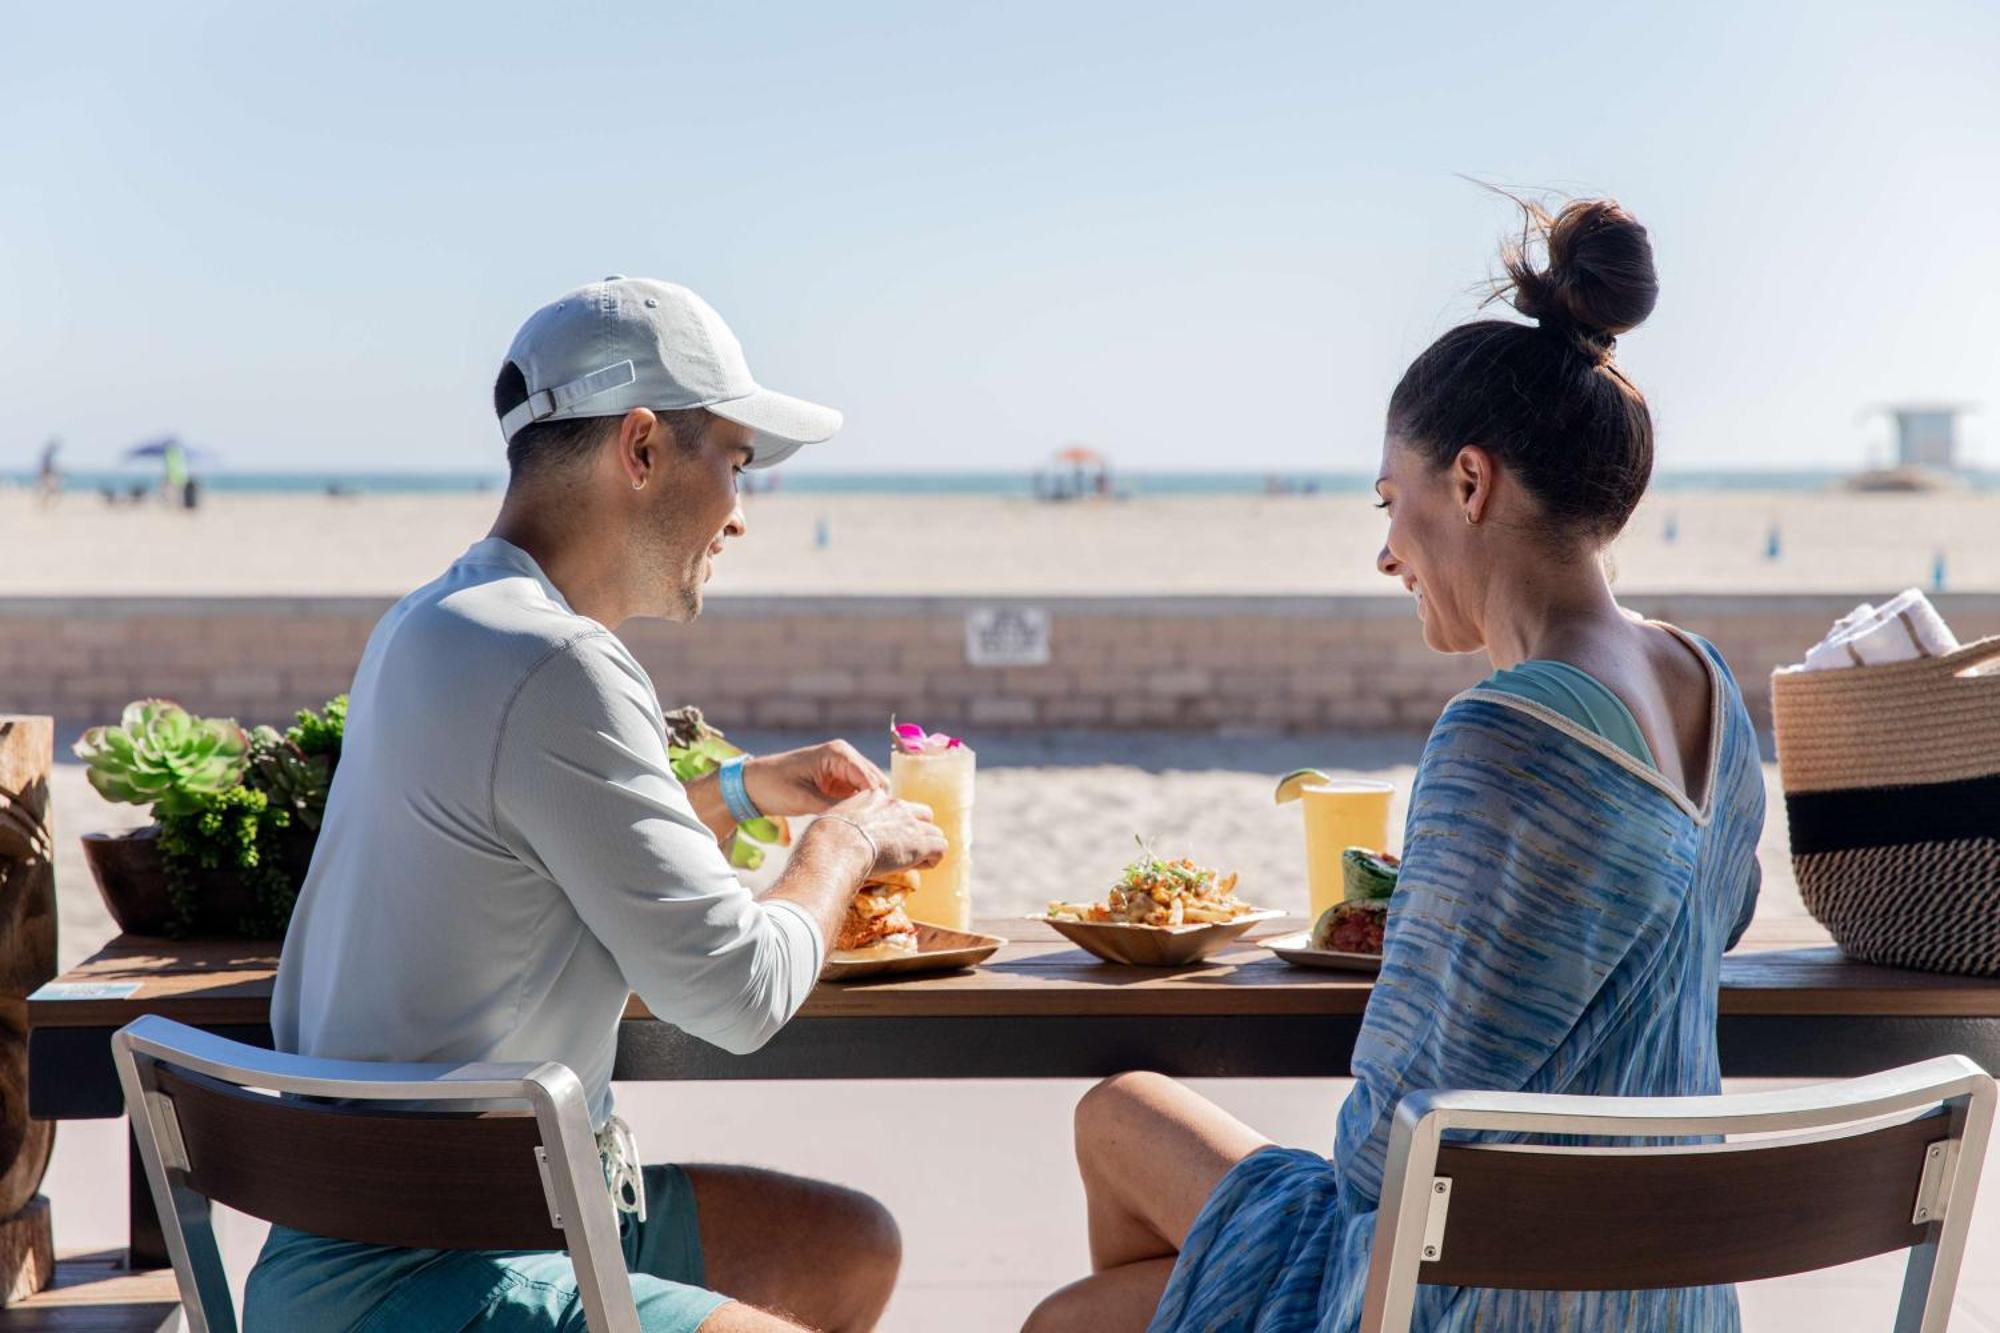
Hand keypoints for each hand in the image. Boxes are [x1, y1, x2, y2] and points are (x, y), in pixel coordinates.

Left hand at [743, 740, 886, 817]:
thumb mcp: (803, 800)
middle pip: (876, 784)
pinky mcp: (837, 781)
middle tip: (868, 831)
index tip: (872, 827)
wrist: (750, 784)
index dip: (874, 804)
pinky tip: (851, 825)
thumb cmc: (772, 786)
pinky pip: (857, 796)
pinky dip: (856, 809)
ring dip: (865, 808)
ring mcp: (843, 768)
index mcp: (838, 753)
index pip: (871, 780)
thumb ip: (834, 808)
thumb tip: (860, 820)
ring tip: (859, 829)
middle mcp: (845, 756)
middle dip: (873, 806)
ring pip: (869, 791)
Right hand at [816, 789, 947, 878]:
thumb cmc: (824, 839)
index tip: (885, 841)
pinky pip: (940, 847)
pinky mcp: (920, 842)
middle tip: (906, 850)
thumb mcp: (831, 822)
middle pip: (922, 814)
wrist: (836, 846)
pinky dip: (933, 859)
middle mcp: (895, 805)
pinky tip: (920, 868)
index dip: (894, 826)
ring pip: (934, 832)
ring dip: (927, 847)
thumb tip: (829, 840)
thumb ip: (840, 825)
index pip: (895, 807)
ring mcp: (909, 822)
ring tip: (915, 863)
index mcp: (873, 797)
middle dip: (918, 831)